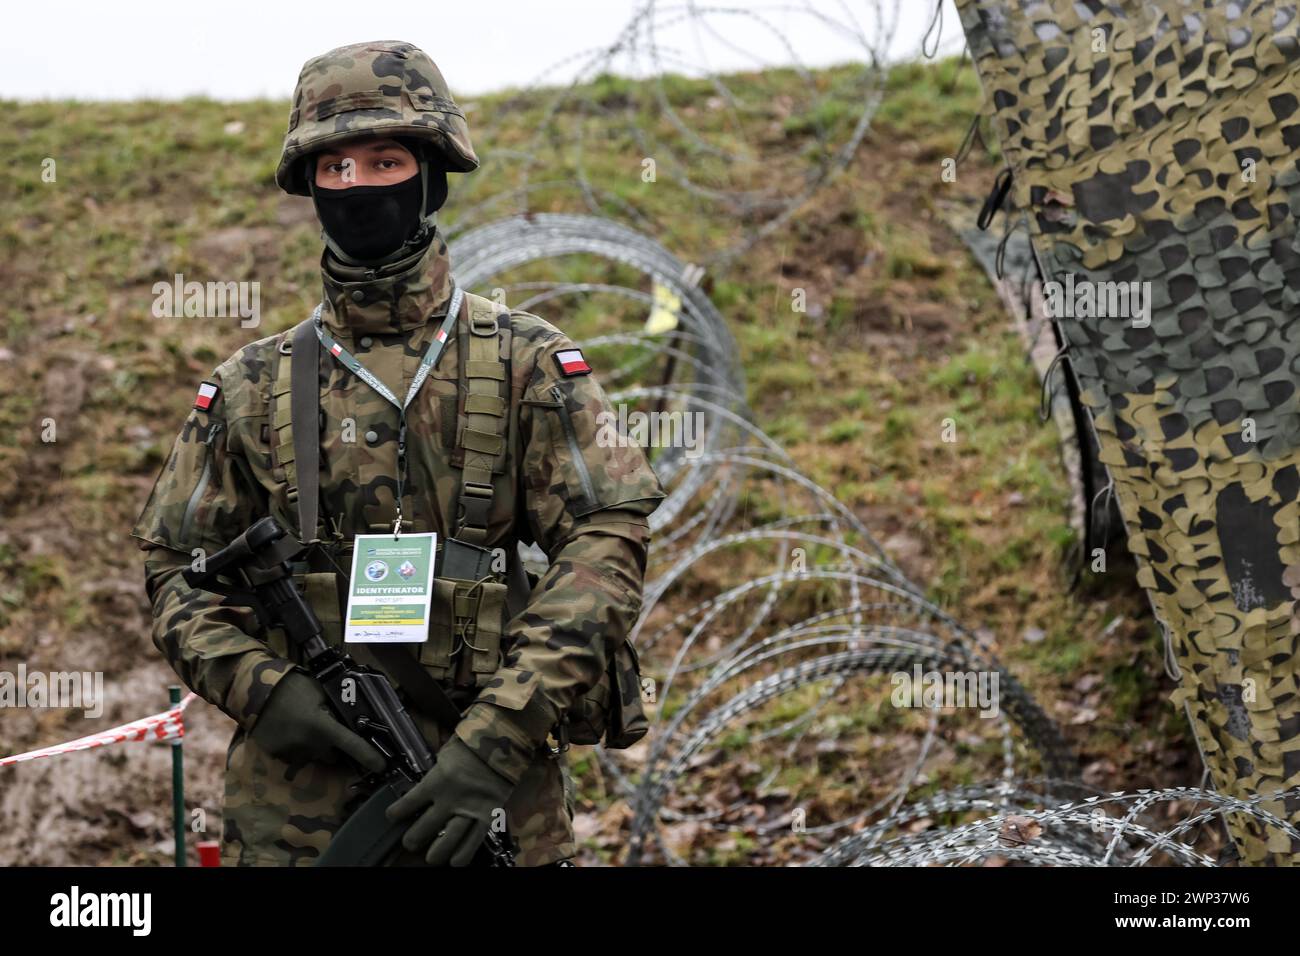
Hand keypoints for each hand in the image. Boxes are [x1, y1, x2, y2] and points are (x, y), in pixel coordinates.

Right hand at [249, 671, 385, 771]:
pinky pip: (293, 755)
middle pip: (332, 755)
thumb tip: (351, 717)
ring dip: (313, 746)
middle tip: (327, 728)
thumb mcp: (320, 692)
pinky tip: (289, 730)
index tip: (382, 767)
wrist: (255, 691)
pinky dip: (295, 747)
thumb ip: (335, 708)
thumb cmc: (293, 687)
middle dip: (333, 747)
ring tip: (304, 726)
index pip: (352, 745)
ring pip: (312, 756)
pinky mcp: (276, 755)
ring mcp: (291, 752)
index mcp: (322, 727)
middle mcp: (309, 745)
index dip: (369, 757)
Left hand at [386, 736, 515, 865]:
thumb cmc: (471, 744)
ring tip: (431, 858)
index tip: (392, 816)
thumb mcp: (446, 754)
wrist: (502, 743)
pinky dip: (464, 853)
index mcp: (437, 780)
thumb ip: (435, 771)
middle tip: (410, 843)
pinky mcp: (488, 815)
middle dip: (414, 838)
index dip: (397, 812)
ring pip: (450, 838)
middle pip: (426, 826)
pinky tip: (456, 862)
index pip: (410, 802)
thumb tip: (425, 784)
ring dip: (437, 851)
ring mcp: (470, 809)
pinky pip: (475, 840)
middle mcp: (451, 799)